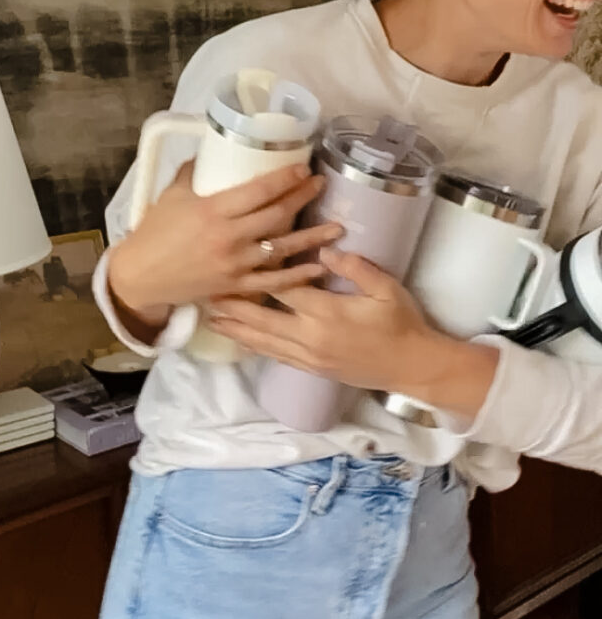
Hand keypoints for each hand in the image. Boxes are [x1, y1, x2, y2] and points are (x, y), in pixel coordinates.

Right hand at [108, 162, 341, 318]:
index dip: (285, 178)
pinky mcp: (234, 286)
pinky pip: (272, 282)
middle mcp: (227, 237)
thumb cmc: (154, 232)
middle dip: (302, 198)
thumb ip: (194, 173)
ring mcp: (233, 264)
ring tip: (337, 228)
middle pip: (276, 215)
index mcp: (212, 210)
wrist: (140, 276)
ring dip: (311, 238)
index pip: (258, 190)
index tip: (304, 168)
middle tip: (321, 185)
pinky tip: (317, 268)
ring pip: (281, 249)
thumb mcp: (172, 195)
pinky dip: (297, 276)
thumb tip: (212, 150)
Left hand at [209, 248, 499, 417]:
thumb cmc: (402, 323)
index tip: (236, 259)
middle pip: (261, 319)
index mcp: (327, 313)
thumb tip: (326, 249)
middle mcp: (310, 338)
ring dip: (236, 330)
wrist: (413, 367)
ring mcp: (308, 357)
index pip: (283, 289)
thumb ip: (356, 267)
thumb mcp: (386, 288)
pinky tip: (240, 340)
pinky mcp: (311, 369)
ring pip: (262, 342)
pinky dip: (254, 346)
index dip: (259, 274)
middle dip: (232, 306)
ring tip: (210, 318)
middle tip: (205, 292)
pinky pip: (275, 356)